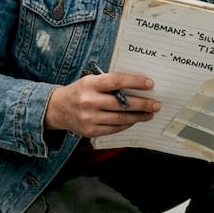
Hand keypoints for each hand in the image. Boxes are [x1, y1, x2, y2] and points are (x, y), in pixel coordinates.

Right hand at [44, 71, 160, 136]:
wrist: (57, 109)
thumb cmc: (79, 92)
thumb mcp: (90, 81)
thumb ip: (109, 83)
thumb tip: (136, 86)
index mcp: (90, 84)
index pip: (116, 81)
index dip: (135, 82)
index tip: (150, 84)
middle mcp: (89, 101)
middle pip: (122, 104)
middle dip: (143, 104)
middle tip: (156, 104)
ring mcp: (89, 118)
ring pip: (120, 119)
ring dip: (138, 116)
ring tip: (150, 113)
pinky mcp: (90, 131)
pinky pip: (114, 129)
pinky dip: (127, 124)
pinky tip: (134, 120)